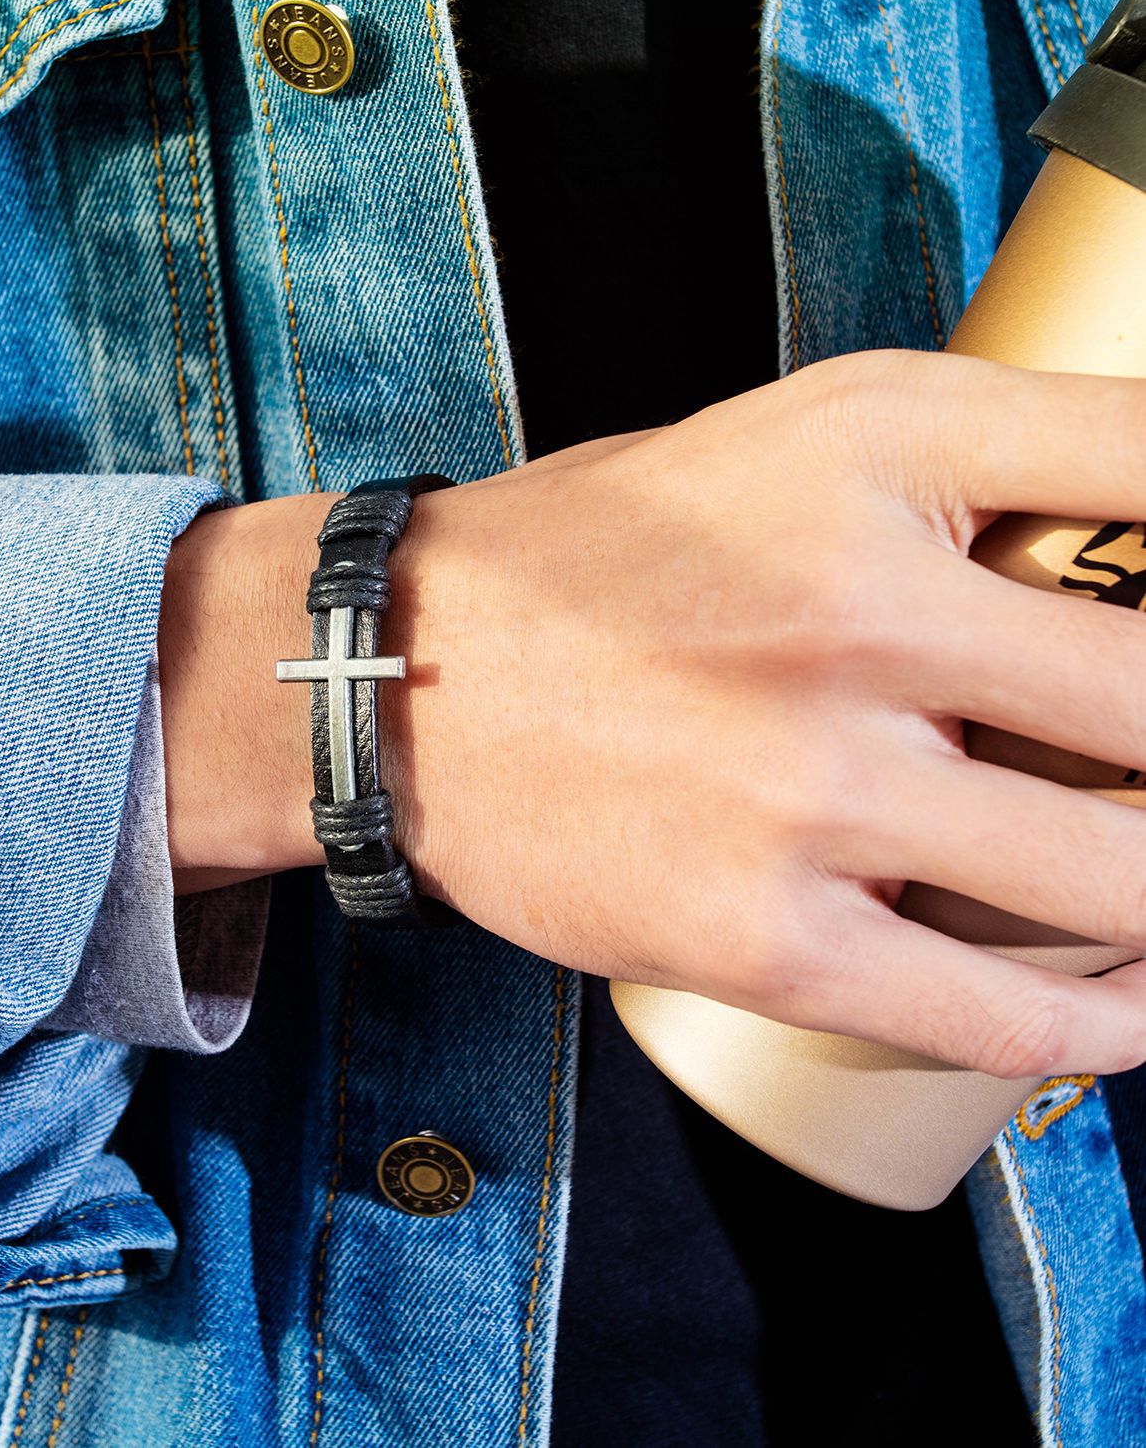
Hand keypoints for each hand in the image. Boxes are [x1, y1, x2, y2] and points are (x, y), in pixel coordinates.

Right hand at [161, 349, 1145, 1079]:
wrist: (396, 679)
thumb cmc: (589, 560)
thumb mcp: (774, 444)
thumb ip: (954, 478)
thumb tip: (1137, 552)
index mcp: (873, 443)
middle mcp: (854, 605)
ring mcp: (807, 784)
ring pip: (1118, 884)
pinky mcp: (756, 934)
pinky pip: (995, 1015)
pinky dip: (1103, 1026)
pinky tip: (1131, 1004)